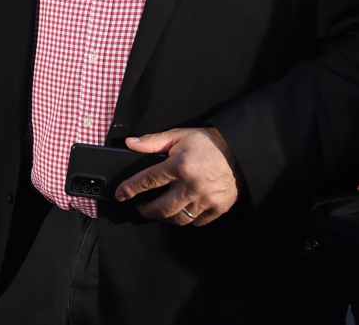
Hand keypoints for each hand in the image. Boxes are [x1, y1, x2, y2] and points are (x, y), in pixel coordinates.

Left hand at [114, 127, 238, 226]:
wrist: (238, 151)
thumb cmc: (206, 143)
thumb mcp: (178, 136)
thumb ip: (152, 141)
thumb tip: (130, 143)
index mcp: (180, 166)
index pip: (148, 180)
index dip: (131, 189)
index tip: (120, 195)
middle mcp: (192, 185)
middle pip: (162, 208)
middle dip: (146, 211)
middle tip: (140, 208)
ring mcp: (206, 199)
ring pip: (179, 219)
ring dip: (165, 218)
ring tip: (159, 211)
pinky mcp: (219, 207)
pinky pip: (197, 222)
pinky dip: (187, 219)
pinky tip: (181, 212)